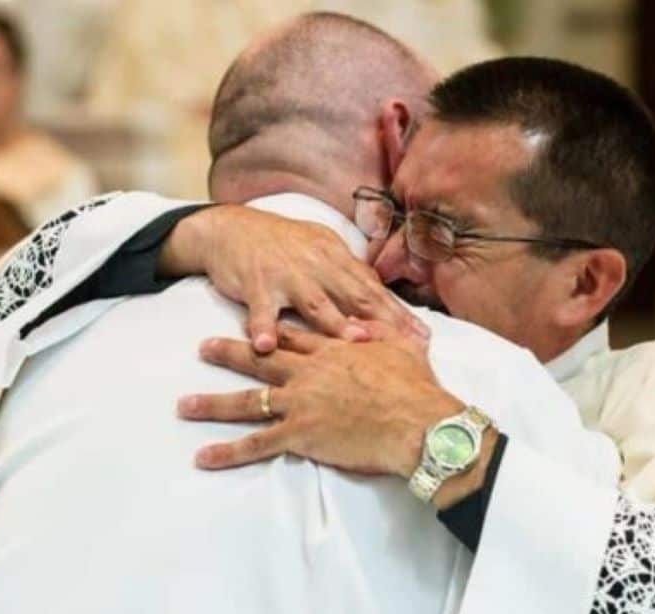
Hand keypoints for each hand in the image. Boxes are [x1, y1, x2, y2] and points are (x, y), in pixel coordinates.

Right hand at [162, 205, 428, 352]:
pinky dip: (262, 327)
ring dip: (335, 323)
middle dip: (384, 321)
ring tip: (354, 341)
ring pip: (315, 303)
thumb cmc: (281, 244)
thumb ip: (349, 274)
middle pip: (356, 296)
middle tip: (406, 345)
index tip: (423, 337)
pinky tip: (265, 346)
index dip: (400, 313)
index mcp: (337, 258)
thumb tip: (382, 297)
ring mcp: (287, 275)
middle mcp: (318, 265)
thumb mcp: (321, 251)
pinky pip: (260, 309)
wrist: (231, 227)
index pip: (374, 289)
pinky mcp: (255, 284)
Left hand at [177, 321, 461, 477]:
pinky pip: (257, 445)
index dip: (274, 330)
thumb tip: (401, 325)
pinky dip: (229, 453)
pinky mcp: (301, 434)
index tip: (255, 327)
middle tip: (202, 347)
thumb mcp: (406, 351)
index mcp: (334, 351)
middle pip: (262, 360)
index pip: (296, 337)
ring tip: (184, 405)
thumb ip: (393, 337)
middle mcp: (309, 373)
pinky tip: (204, 457)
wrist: (417, 422)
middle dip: (229, 353)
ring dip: (214, 403)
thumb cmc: (417, 389)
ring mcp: (301, 402)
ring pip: (249, 401)